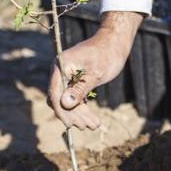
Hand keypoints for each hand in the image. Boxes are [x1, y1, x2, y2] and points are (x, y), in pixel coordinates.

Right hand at [48, 11, 143, 129]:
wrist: (115, 43)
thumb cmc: (107, 54)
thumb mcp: (95, 73)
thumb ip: (80, 89)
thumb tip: (65, 104)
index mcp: (61, 66)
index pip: (55, 93)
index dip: (61, 110)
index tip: (70, 124)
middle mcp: (61, 71)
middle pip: (60, 99)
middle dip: (73, 115)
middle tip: (86, 127)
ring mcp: (67, 76)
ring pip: (68, 101)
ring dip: (79, 114)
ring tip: (94, 126)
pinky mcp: (75, 80)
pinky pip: (75, 98)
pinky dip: (83, 108)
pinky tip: (93, 119)